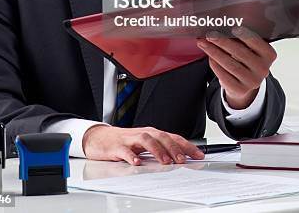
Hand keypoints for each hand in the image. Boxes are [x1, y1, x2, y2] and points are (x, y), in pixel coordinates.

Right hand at [82, 124, 204, 164]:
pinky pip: (125, 151)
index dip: (186, 145)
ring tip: (165, 161)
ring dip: (157, 150)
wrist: (100, 138)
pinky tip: (137, 163)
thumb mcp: (145, 145)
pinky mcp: (117, 147)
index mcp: (152, 133)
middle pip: (161, 137)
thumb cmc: (125, 142)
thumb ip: (161, 150)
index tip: (198, 155)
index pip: (172, 137)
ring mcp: (130, 139)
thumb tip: (182, 158)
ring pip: (146, 140)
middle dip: (174, 148)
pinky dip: (132, 157)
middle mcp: (143, 134)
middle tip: (183, 160)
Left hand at [197, 26, 276, 108]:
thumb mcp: (251, 48)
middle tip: (210, 35)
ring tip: (203, 43)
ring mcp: (252, 81)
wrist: (247, 81)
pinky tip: (209, 56)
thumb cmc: (247, 58)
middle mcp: (263, 69)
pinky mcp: (240, 89)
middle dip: (222, 42)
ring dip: (214, 52)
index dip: (244, 35)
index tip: (232, 28)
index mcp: (269, 54)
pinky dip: (214, 63)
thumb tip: (222, 28)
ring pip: (229, 63)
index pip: (256, 42)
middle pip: (240, 52)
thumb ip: (243, 39)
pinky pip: (223, 74)